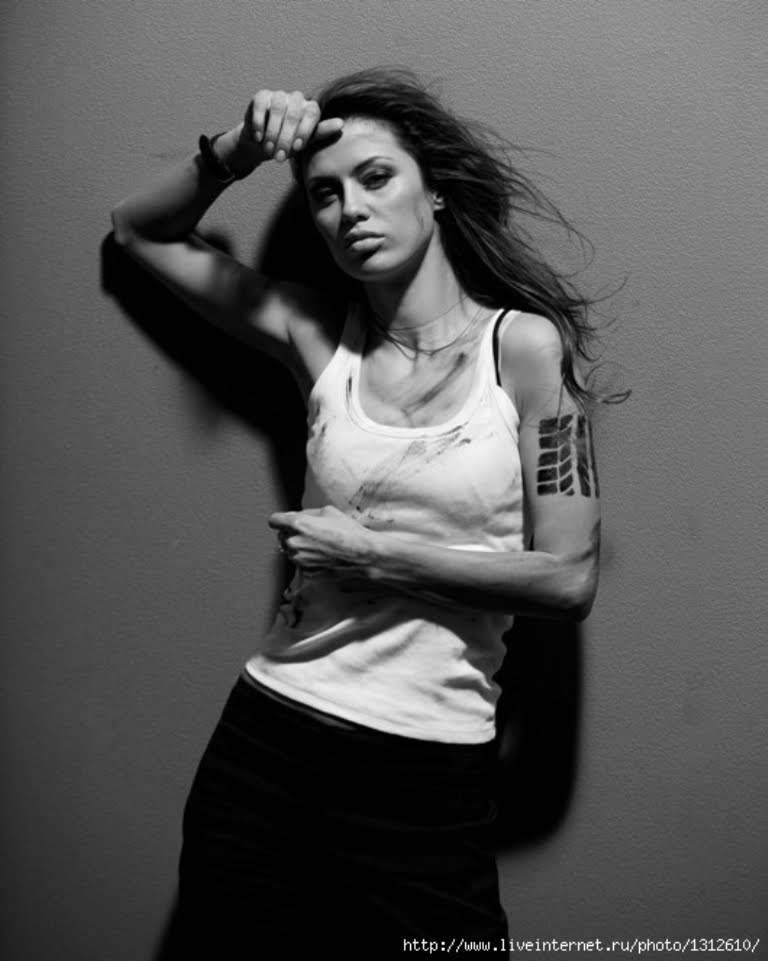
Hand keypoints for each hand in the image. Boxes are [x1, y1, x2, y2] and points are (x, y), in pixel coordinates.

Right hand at [224, 89, 343, 174]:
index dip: (304, 130)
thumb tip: (341, 123)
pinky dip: (259, 123)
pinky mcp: (262, 96)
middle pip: (294, 112)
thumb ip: (320, 133)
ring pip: (278, 108)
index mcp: (309, 108)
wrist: (262, 145)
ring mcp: (279, 95)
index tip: (297, 148)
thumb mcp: (304, 143)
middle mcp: (296, 99)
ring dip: (273, 132)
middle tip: (279, 156)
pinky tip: (258, 137)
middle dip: (286, 137)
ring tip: (269, 150)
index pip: (312, 113)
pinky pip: (261, 105)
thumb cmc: (286, 144)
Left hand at [268, 505, 376, 574]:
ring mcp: (299, 559)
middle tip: (311, 532)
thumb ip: (306, 513)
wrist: (361, 554)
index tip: (286, 521)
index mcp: (297, 525)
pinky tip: (323, 554)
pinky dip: (308, 558)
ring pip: (291, 550)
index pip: (274, 520)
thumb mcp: (327, 511)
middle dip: (292, 533)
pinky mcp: (306, 571)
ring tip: (320, 544)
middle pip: (282, 536)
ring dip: (300, 546)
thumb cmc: (347, 531)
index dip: (281, 519)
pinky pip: (301, 561)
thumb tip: (298, 516)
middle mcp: (293, 543)